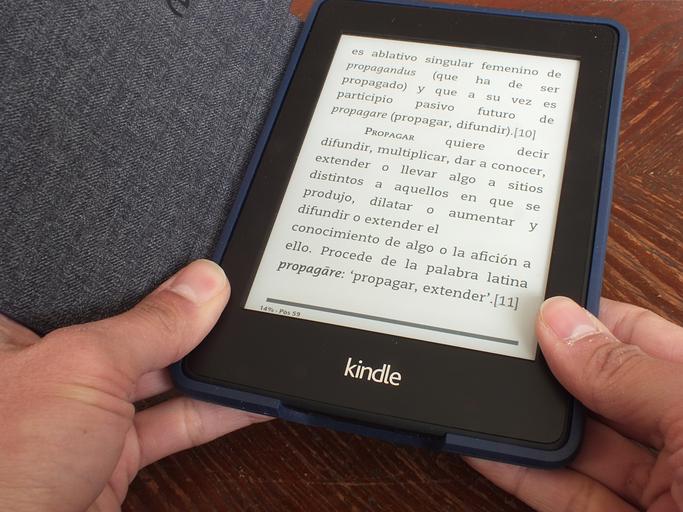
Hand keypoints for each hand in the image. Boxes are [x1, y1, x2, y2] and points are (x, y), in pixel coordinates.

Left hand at [0, 260, 266, 511]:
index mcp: (18, 333)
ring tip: (247, 347)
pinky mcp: (115, 456)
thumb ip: (150, 324)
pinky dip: (214, 414)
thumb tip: (203, 286)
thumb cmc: (5, 466)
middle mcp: (52, 371)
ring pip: (159, 379)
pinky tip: (246, 400)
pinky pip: (174, 424)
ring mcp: (84, 416)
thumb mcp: (84, 368)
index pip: (91, 285)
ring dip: (206, 370)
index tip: (194, 262)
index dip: (143, 271)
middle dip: (184, 319)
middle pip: (133, 329)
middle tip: (230, 302)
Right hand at [466, 296, 682, 510]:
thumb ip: (627, 373)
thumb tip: (560, 323)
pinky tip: (490, 449)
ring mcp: (659, 490)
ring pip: (578, 446)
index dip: (587, 317)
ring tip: (484, 393)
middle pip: (601, 391)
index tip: (535, 303)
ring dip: (528, 423)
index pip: (640, 338)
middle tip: (498, 346)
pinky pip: (567, 496)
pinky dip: (523, 475)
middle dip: (549, 369)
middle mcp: (682, 440)